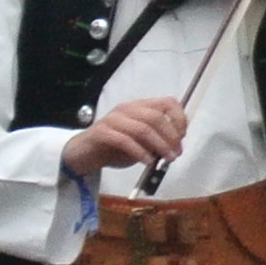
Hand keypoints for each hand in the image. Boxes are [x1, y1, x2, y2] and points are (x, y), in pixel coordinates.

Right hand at [62, 96, 188, 181]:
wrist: (83, 155)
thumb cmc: (114, 149)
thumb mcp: (141, 144)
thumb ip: (157, 141)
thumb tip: (176, 147)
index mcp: (139, 107)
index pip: (167, 102)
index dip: (179, 118)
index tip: (182, 137)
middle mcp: (127, 109)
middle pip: (156, 117)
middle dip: (170, 137)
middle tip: (176, 154)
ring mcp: (113, 119)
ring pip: (142, 128)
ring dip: (159, 145)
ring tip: (166, 160)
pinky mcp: (101, 132)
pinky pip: (125, 140)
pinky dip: (140, 152)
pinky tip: (147, 162)